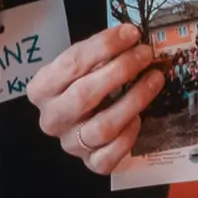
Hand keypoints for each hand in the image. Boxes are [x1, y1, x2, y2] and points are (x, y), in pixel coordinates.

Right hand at [26, 22, 165, 175]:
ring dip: (134, 99)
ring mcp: (70, 144)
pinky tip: (139, 118)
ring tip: (155, 78)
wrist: (80, 120)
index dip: (104, 46)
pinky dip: (128, 135)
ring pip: (103, 127)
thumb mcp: (83, 64)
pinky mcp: (90, 163)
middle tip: (145, 54)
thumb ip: (100, 53)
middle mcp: (52, 118)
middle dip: (121, 70)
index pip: (71, 64)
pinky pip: (110, 155)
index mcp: (42, 88)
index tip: (132, 34)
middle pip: (85, 95)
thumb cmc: (83, 82)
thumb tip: (131, 36)